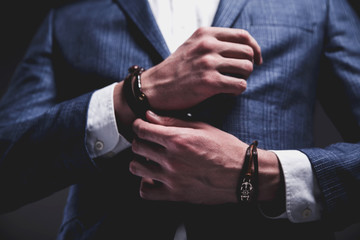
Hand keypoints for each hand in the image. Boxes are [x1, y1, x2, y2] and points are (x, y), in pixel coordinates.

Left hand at [130, 111, 281, 204]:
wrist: (243, 174)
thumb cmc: (225, 148)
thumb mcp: (202, 127)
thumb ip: (173, 121)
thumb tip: (148, 115)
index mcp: (178, 139)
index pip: (142, 129)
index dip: (139, 124)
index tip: (142, 125)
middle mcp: (172, 160)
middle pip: (137, 147)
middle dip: (140, 140)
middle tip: (150, 140)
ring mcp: (172, 179)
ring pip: (136, 167)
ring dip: (140, 160)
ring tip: (151, 158)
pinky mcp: (175, 195)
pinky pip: (145, 191)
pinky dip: (146, 183)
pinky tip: (155, 177)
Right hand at [141, 27, 262, 110]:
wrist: (155, 88)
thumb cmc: (176, 69)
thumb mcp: (192, 45)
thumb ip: (213, 42)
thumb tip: (242, 47)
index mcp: (206, 34)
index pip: (243, 36)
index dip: (255, 48)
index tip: (256, 59)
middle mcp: (208, 45)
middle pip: (248, 52)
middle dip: (248, 66)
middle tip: (239, 76)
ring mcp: (208, 63)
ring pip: (247, 68)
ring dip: (243, 78)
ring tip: (231, 84)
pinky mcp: (209, 82)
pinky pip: (240, 85)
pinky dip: (237, 91)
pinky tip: (226, 93)